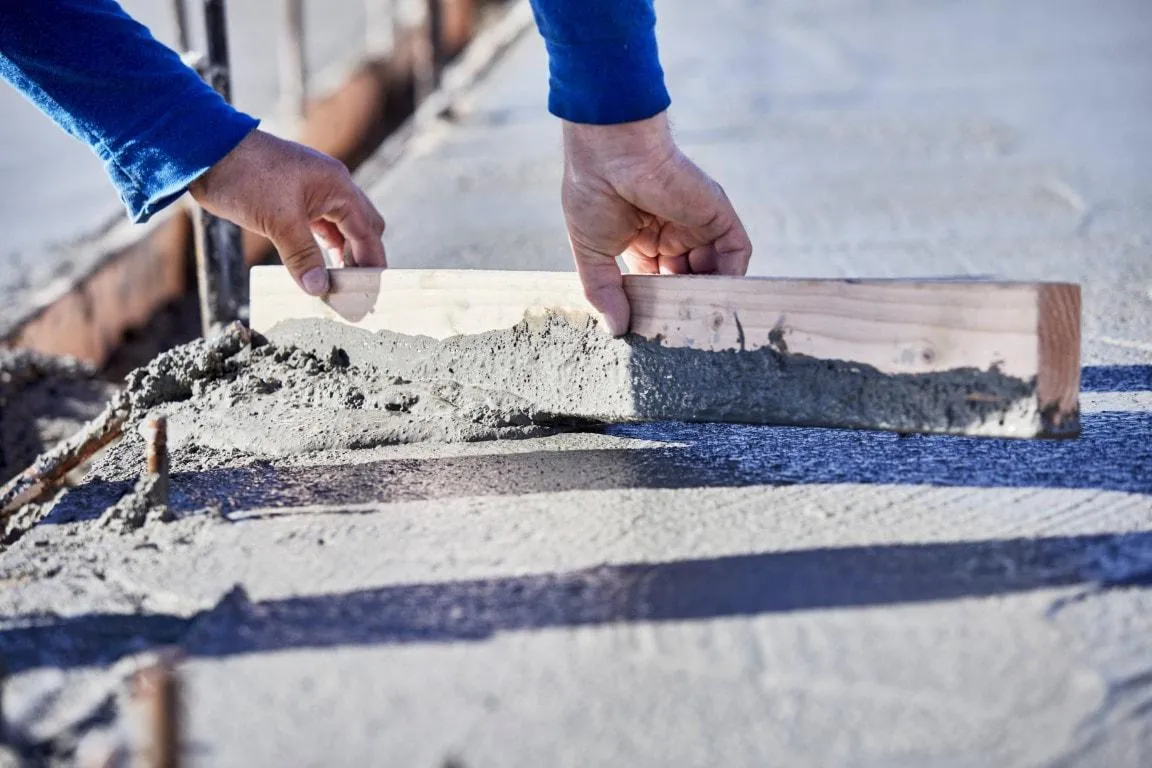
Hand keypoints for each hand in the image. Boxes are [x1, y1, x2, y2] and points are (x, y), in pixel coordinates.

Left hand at [189, 129, 386, 295]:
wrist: (206, 151)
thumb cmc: (245, 176)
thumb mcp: (277, 221)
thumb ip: (302, 256)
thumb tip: (319, 289)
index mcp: (337, 186)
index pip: (368, 231)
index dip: (372, 261)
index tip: (371, 290)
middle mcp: (331, 187)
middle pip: (362, 228)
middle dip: (362, 258)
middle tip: (354, 290)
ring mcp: (313, 192)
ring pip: (341, 229)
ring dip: (342, 255)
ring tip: (337, 285)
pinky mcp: (294, 200)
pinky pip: (320, 228)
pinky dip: (323, 248)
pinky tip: (317, 267)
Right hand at [561, 112, 751, 334]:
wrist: (608, 153)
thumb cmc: (591, 192)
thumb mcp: (592, 251)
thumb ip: (604, 291)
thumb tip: (615, 328)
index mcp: (642, 238)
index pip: (657, 282)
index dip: (654, 305)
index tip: (648, 329)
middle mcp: (673, 232)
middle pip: (687, 280)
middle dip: (683, 304)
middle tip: (676, 333)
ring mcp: (697, 223)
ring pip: (714, 270)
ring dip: (708, 296)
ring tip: (696, 322)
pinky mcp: (717, 214)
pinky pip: (735, 252)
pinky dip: (732, 277)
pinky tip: (715, 298)